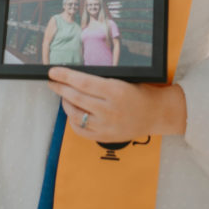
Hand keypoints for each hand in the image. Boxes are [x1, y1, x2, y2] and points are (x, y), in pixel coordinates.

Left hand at [46, 67, 186, 139]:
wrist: (156, 114)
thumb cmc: (140, 93)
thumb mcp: (124, 80)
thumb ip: (102, 80)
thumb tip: (75, 75)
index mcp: (115, 92)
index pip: (83, 83)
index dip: (65, 76)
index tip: (53, 72)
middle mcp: (109, 110)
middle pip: (76, 98)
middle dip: (60, 88)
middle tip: (52, 82)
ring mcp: (106, 126)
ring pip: (75, 115)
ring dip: (65, 104)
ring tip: (64, 96)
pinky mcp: (105, 137)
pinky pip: (80, 130)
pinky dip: (72, 120)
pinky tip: (73, 112)